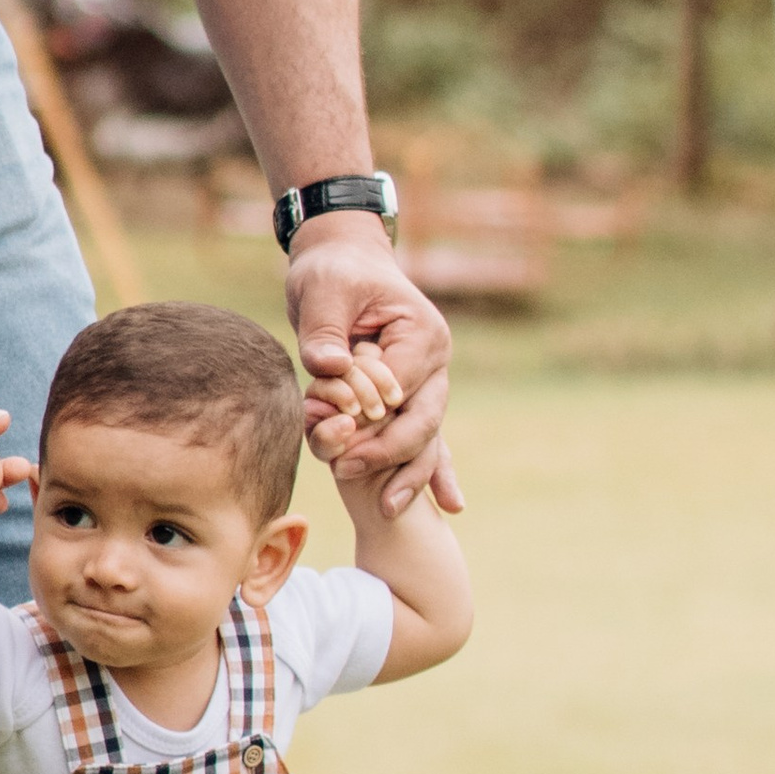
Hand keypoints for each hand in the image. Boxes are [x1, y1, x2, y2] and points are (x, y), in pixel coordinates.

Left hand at [286, 212, 459, 517]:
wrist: (344, 262)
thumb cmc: (334, 272)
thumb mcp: (324, 290)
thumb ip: (325, 330)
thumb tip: (328, 367)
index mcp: (420, 334)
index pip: (399, 388)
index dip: (368, 414)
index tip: (335, 433)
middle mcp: (435, 362)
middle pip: (422, 419)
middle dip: (387, 452)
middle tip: (345, 470)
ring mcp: (429, 382)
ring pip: (427, 437)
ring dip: (410, 474)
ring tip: (389, 510)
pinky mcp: (412, 397)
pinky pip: (426, 438)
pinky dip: (434, 471)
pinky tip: (450, 505)